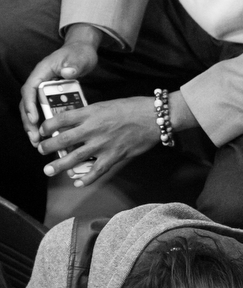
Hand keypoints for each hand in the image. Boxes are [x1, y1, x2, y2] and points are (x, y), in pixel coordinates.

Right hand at [19, 34, 99, 140]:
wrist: (82, 51)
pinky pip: (44, 110)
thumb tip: (67, 72)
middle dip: (29, 122)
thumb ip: (74, 64)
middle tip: (35, 138)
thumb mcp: (79, 58)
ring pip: (34, 109)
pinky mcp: (50, 94)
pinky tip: (51, 135)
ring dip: (35, 126)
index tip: (34, 119)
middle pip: (28, 103)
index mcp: (42, 72)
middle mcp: (39, 81)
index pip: (29, 89)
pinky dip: (46, 123)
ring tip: (38, 142)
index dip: (29, 105)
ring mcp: (43, 89)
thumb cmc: (79, 53)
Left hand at [35, 96, 159, 186]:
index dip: (47, 126)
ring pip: (74, 157)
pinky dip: (86, 179)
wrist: (156, 116)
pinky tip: (78, 183)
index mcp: (90, 113)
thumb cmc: (135, 107)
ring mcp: (103, 144)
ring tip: (48, 170)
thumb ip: (92, 114)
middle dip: (47, 147)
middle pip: (62, 140)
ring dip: (58, 165)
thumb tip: (79, 122)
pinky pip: (97, 171)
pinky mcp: (114, 155)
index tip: (42, 131)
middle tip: (41, 150)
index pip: (60, 119)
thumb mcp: (107, 104)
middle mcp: (93, 129)